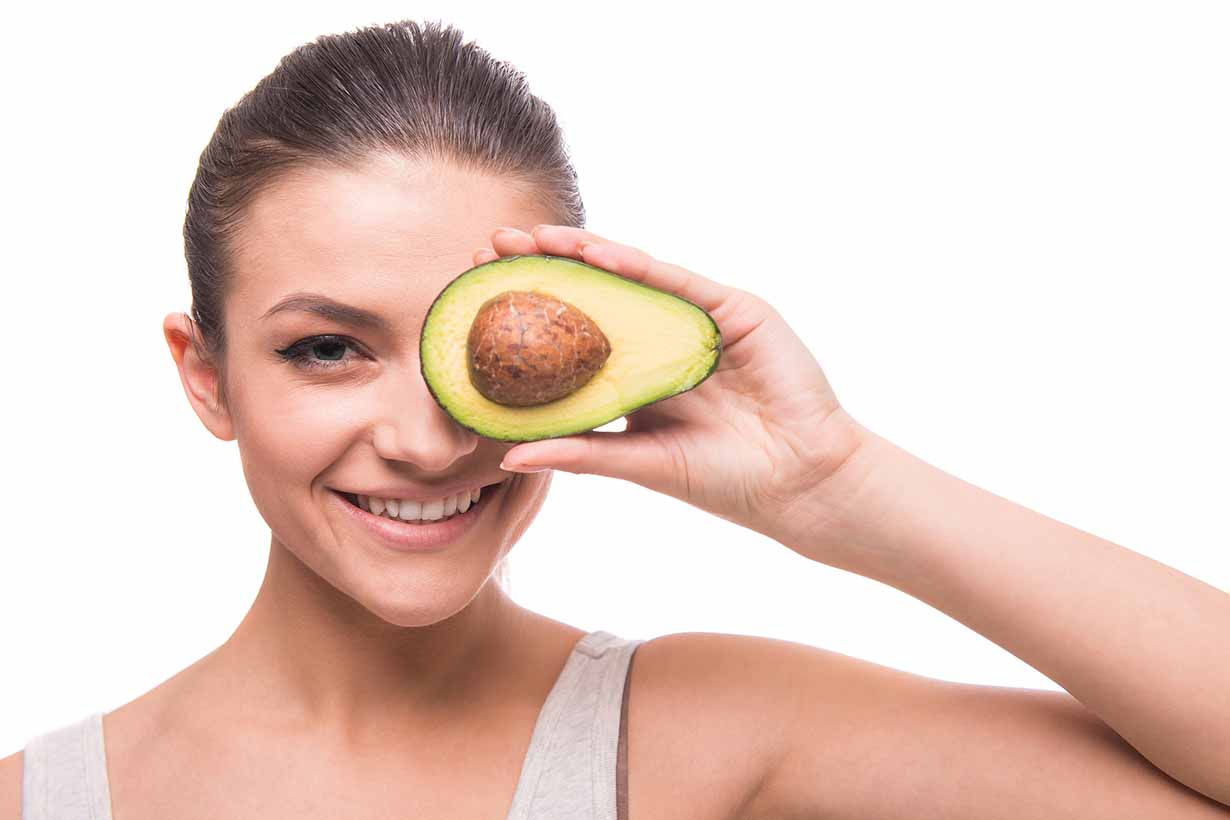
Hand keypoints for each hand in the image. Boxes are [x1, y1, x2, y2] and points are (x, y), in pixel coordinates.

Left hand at [475, 224, 870, 549]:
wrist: (801, 482)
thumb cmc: (726, 479)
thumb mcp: (640, 463)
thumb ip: (580, 452)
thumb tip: (508, 457)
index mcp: (638, 376)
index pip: (574, 335)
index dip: (530, 313)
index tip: (476, 298)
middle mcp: (662, 340)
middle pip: (594, 295)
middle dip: (544, 270)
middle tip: (490, 248)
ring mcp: (697, 322)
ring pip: (632, 279)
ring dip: (581, 253)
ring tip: (532, 237)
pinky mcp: (733, 311)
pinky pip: (678, 282)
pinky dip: (639, 266)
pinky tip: (596, 252)